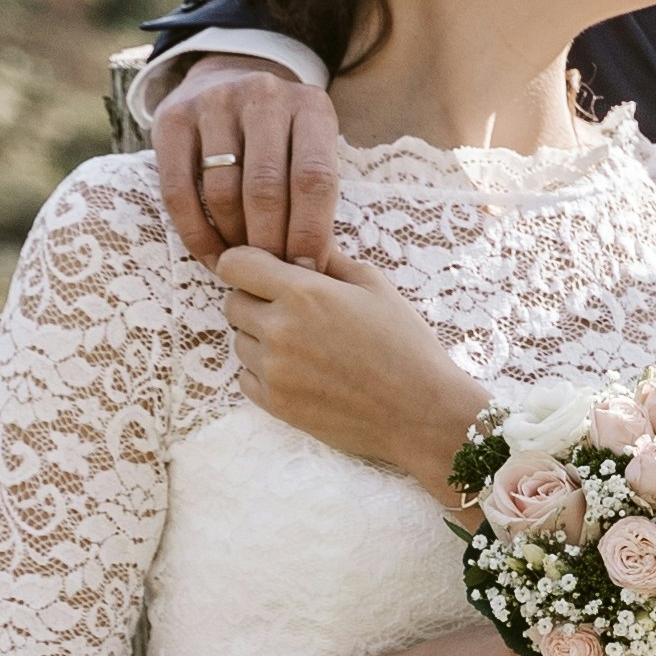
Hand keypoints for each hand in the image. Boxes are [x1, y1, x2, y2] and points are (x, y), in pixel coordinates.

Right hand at [156, 60, 343, 269]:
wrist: (228, 75)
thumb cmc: (281, 132)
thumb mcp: (310, 145)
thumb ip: (315, 193)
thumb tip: (312, 267)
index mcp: (309, 106)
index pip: (314, 178)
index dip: (310, 233)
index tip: (307, 271)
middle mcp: (263, 97)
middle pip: (266, 188)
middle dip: (270, 244)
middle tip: (271, 276)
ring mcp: (214, 104)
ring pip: (223, 193)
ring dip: (233, 241)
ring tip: (244, 267)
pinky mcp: (173, 119)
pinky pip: (179, 192)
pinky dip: (196, 233)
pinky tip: (211, 256)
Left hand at [217, 246, 490, 499]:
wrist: (422, 414)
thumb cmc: (406, 346)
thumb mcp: (375, 286)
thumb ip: (331, 260)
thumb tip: (303, 242)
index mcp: (303, 292)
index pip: (234, 263)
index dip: (247, 263)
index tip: (265, 272)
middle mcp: (279, 330)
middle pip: (232, 302)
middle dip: (255, 300)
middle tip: (292, 311)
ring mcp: (274, 371)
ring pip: (239, 341)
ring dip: (260, 338)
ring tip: (303, 345)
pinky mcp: (276, 405)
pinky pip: (246, 377)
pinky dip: (263, 372)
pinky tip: (300, 372)